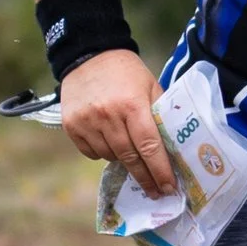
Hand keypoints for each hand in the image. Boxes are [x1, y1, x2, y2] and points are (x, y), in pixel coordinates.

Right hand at [59, 49, 173, 196]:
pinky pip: (91, 153)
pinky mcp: (72, 126)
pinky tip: (109, 142)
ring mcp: (87, 122)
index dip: (160, 170)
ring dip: (123, 160)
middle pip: (130, 157)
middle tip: (156, 191)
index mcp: (132, 105)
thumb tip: (175, 146)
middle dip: (145, 177)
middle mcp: (108, 116)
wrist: (89, 54)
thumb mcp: (150, 85)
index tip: (169, 187)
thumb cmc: (126, 72)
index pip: (149, 146)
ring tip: (131, 154)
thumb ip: (161, 113)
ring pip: (110, 157)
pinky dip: (103, 153)